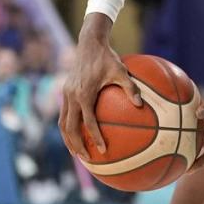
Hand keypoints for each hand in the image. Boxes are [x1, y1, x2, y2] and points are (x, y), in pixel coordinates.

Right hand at [58, 22, 142, 160]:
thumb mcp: (121, 71)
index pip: (88, 123)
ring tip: (77, 153)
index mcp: (84, 94)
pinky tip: (76, 134)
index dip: (95, 138)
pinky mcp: (65, 93)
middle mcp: (72, 97)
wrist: (89, 44)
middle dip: (77, 146)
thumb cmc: (107, 58)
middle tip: (88, 159)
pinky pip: (64, 115)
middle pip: (70, 128)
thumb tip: (141, 105)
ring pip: (63, 124)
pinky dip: (68, 128)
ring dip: (68, 140)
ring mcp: (66, 95)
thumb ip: (131, 88)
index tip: (103, 151)